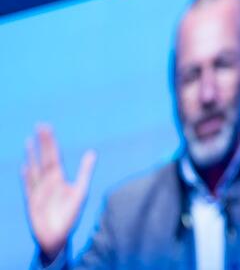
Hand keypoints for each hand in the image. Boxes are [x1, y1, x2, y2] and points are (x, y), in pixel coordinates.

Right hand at [21, 124, 96, 260]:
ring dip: (32, 155)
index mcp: (60, 178)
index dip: (51, 142)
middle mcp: (48, 181)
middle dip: (43, 143)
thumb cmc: (69, 215)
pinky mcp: (32, 202)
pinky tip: (25, 166)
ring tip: (29, 140)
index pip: (55, 155)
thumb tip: (92, 152)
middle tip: (40, 125)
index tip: (47, 127)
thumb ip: (85, 172)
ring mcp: (39, 190)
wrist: (58, 237)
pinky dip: (27, 176)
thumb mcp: (80, 191)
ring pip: (35, 169)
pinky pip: (29, 187)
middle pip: (45, 158)